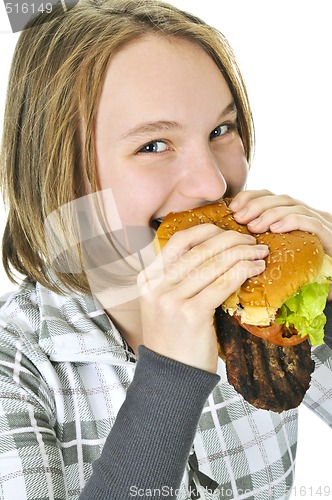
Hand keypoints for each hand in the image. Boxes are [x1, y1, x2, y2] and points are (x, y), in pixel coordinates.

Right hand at [137, 224, 267, 372]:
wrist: (170, 377)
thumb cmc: (173, 341)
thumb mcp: (165, 304)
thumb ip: (179, 279)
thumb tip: (214, 254)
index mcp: (148, 279)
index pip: (178, 241)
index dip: (205, 231)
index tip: (225, 230)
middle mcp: (157, 286)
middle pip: (199, 250)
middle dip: (231, 240)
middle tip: (251, 240)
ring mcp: (172, 299)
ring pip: (214, 264)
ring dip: (242, 253)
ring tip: (259, 253)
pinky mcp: (191, 314)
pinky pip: (223, 283)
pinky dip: (243, 271)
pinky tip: (255, 268)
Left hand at [229, 190, 331, 256]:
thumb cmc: (304, 266)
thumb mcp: (280, 250)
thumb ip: (262, 241)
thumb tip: (234, 241)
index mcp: (292, 213)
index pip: (270, 195)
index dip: (250, 196)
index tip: (233, 207)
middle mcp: (306, 213)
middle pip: (279, 198)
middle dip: (256, 205)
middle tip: (239, 218)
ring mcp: (318, 221)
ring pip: (293, 207)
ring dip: (269, 214)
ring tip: (253, 227)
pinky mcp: (328, 235)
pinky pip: (310, 222)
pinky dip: (291, 222)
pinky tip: (276, 229)